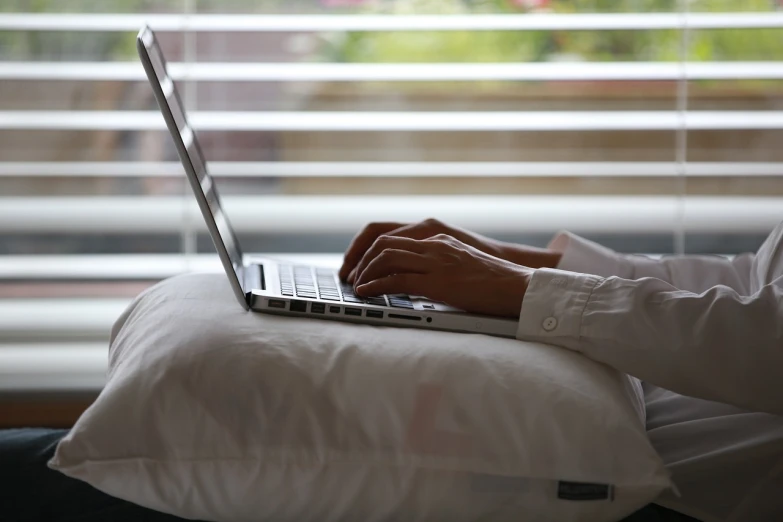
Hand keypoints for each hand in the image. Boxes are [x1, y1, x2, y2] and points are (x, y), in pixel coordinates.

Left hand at [340, 218, 559, 283]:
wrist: (517, 286)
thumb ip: (437, 261)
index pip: (391, 234)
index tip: (357, 263)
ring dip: (364, 272)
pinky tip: (366, 293)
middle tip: (349, 275)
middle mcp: (433, 244)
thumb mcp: (460, 262)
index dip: (368, 248)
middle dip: (360, 258)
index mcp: (437, 237)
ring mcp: (435, 261)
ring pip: (385, 258)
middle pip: (383, 241)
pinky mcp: (437, 281)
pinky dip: (375, 286)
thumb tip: (413, 275)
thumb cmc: (492, 280)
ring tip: (356, 285)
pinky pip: (396, 280)